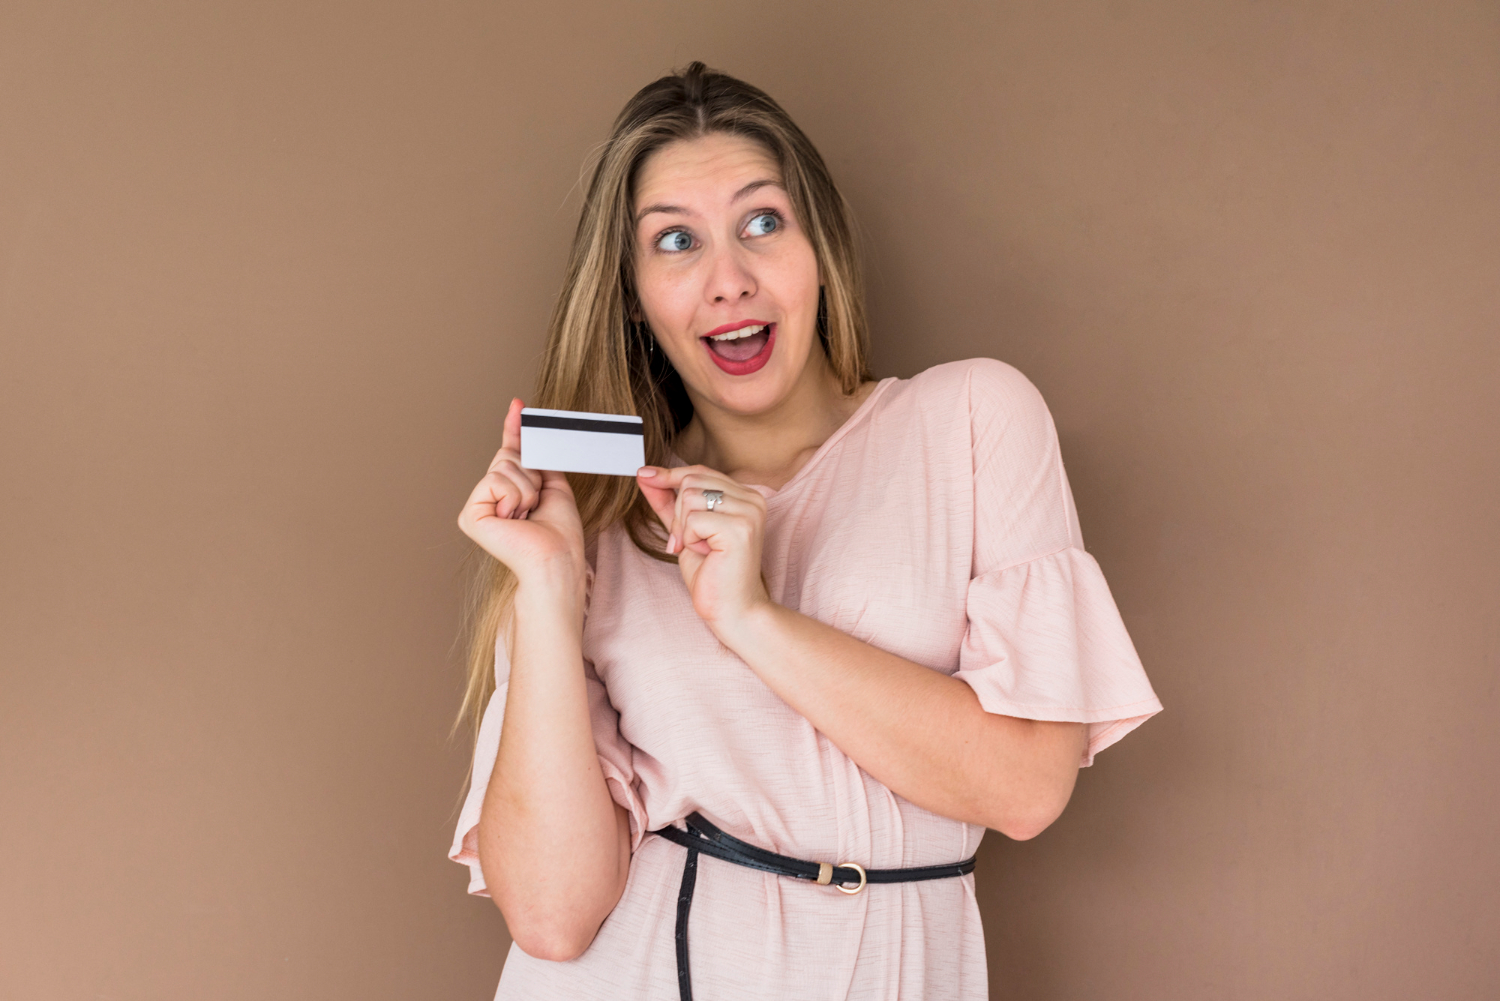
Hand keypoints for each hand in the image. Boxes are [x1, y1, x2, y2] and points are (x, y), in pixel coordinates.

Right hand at [458, 398, 585, 594]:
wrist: (556, 557)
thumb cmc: (559, 531)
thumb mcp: (552, 483)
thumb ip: (537, 457)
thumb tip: (527, 427)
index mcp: (508, 492)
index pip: (510, 452)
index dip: (514, 428)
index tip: (518, 404)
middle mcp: (488, 498)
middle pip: (507, 456)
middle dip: (531, 474)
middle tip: (536, 503)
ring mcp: (476, 506)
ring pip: (503, 466)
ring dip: (527, 488)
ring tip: (527, 514)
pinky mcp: (469, 515)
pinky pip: (495, 480)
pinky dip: (514, 496)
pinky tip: (514, 518)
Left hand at [636, 465, 769, 631]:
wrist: (732, 609)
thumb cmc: (712, 573)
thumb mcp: (684, 530)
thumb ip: (668, 502)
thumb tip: (645, 474)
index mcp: (745, 495)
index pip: (700, 472)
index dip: (670, 475)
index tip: (644, 474)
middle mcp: (753, 498)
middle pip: (691, 481)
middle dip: (678, 513)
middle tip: (690, 542)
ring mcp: (749, 512)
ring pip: (690, 497)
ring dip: (684, 528)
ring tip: (702, 549)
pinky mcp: (740, 529)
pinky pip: (693, 520)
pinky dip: (689, 539)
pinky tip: (707, 554)